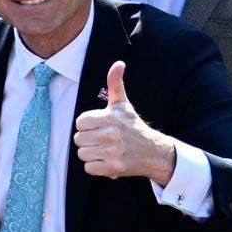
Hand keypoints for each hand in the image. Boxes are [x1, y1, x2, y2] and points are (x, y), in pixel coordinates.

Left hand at [74, 63, 177, 183]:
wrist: (153, 151)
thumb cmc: (133, 126)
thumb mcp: (123, 104)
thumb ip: (115, 84)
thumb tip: (118, 63)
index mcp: (110, 117)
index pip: (80, 122)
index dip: (87, 125)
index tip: (99, 126)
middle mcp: (111, 134)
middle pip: (78, 139)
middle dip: (88, 140)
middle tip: (102, 139)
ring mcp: (112, 152)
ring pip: (82, 153)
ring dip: (91, 154)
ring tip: (104, 150)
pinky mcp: (113, 168)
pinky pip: (89, 168)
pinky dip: (95, 166)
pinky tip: (106, 160)